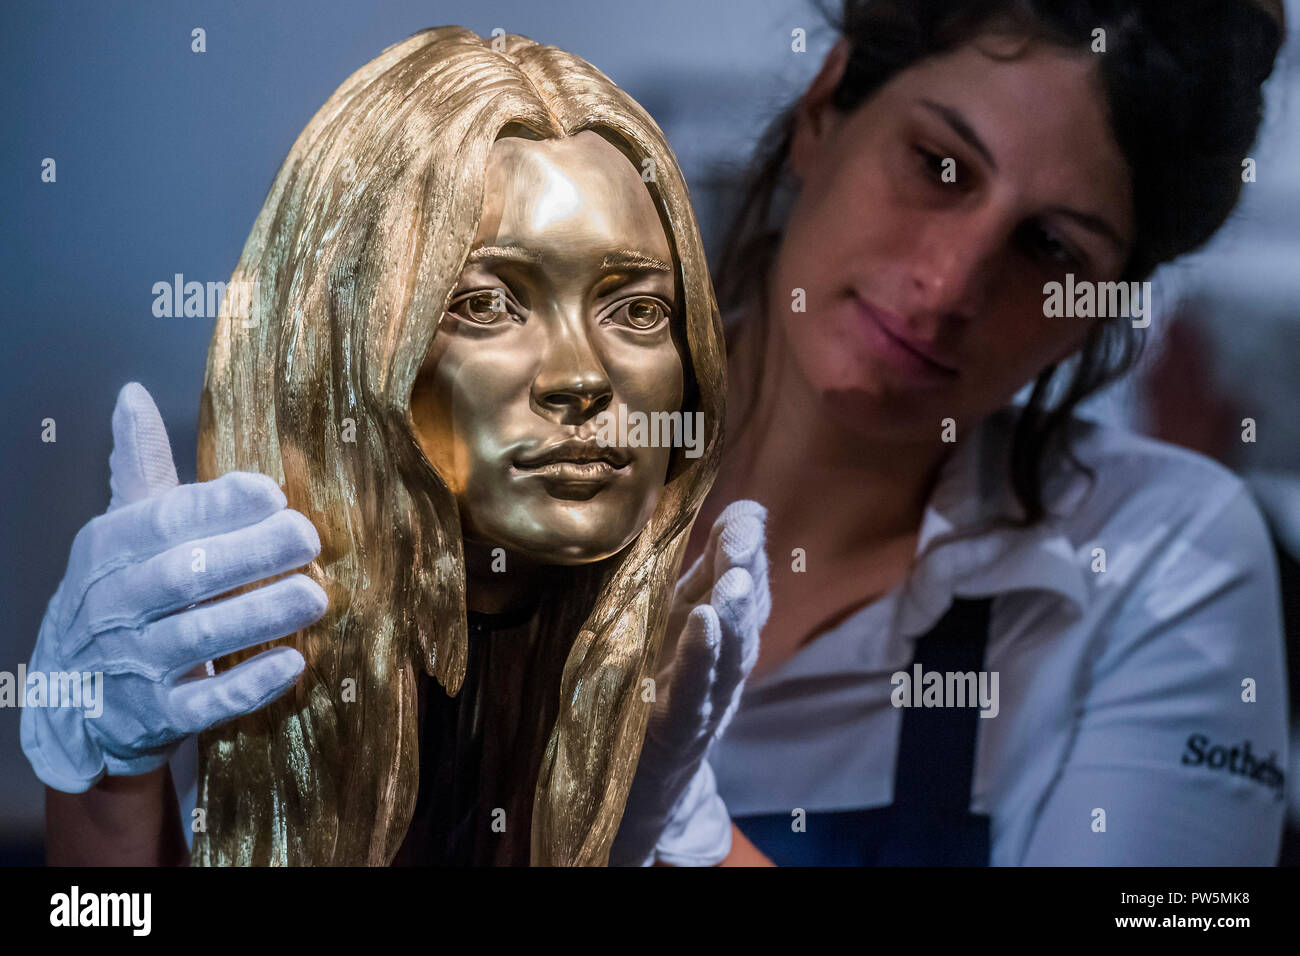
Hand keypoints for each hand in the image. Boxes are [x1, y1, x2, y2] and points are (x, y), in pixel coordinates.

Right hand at [21, 383, 327, 792]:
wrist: (72, 701)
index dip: (217, 506)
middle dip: (248, 554)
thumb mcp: (119, 530)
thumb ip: (139, 467)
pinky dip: (247, 685)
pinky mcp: (157, 717)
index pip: (162, 521)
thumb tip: (134, 395)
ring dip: (258, 616)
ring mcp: (133, 665)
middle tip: (308, 538)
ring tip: (316, 596)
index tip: (272, 492)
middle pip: (183, 575)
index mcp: (109, 549)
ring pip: (197, 637)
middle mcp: (116, 605)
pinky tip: (293, 664)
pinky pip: (203, 703)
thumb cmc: (117, 597)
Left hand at [609, 499, 768, 865]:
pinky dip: (700, 658)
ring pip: (732, 655)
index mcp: (720, 638)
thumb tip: (722, 516)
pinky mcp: (673, 734)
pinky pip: (693, 693)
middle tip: (744, 534)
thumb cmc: (647, 701)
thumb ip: (692, 580)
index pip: (745, 585)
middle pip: (746, 614)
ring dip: (736, 612)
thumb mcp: (669, 631)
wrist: (628, 798)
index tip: (747, 513)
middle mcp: (723, 670)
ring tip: (734, 576)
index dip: (746, 547)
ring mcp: (704, 704)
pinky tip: (703, 624)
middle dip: (747, 570)